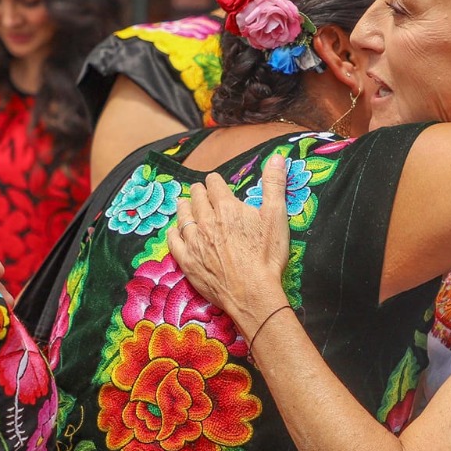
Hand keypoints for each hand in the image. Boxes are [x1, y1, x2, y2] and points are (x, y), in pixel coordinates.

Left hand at [168, 154, 292, 331]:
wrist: (253, 293)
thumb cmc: (267, 256)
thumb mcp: (276, 216)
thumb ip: (274, 184)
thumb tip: (276, 157)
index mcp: (226, 207)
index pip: (214, 184)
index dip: (215, 181)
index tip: (216, 182)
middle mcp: (206, 221)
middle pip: (196, 199)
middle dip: (198, 192)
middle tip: (199, 191)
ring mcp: (194, 242)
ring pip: (183, 217)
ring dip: (184, 208)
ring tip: (184, 203)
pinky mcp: (187, 261)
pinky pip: (174, 242)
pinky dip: (173, 233)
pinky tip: (173, 230)